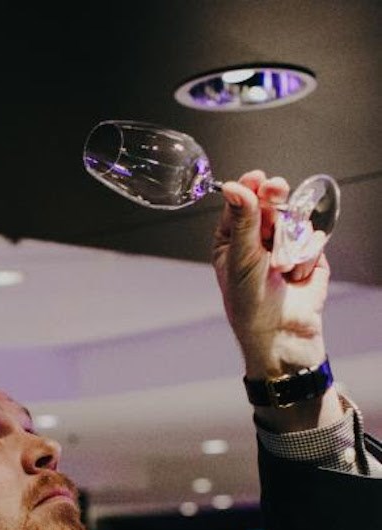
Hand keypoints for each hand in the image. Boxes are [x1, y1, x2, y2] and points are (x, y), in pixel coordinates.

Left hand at [213, 170, 329, 378]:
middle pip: (270, 203)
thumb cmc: (251, 304)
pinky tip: (296, 277)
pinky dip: (306, 257)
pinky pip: (313, 239)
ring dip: (289, 243)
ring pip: (294, 220)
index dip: (250, 188)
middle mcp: (258, 239)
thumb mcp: (241, 259)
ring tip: (280, 269)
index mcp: (233, 239)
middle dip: (274, 199)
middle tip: (276, 190)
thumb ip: (243, 220)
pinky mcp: (309, 255)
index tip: (257, 178)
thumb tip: (234, 186)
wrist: (282, 335)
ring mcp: (285, 245)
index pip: (241, 203)